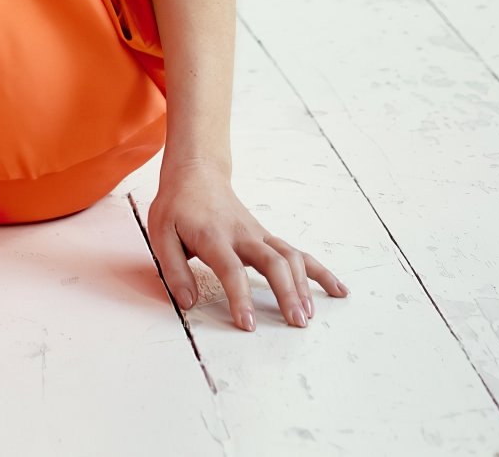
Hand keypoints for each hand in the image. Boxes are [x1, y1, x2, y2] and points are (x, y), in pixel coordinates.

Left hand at [146, 158, 348, 329]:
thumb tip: (188, 302)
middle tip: (295, 323)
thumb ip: (173, 269)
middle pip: (272, 262)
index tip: (248, 324)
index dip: (240, 296)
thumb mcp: (160, 233)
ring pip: (289, 257)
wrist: (197, 173)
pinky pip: (297, 254)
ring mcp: (259, 235)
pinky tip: (338, 289)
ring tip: (309, 316)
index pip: (231, 268)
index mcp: (213, 235)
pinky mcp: (267, 238)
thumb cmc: (177, 206)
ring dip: (304, 286)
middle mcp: (242, 235)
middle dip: (286, 293)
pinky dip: (319, 271)